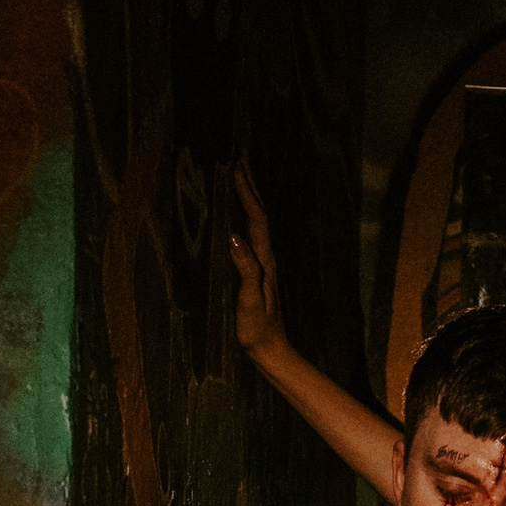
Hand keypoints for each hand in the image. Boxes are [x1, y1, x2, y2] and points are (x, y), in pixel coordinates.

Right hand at [228, 157, 286, 359]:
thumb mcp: (249, 300)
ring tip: (241, 175)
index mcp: (264, 259)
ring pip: (257, 220)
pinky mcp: (258, 270)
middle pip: (260, 212)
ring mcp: (263, 263)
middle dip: (251, 184)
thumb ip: (245, 269)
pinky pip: (252, 232)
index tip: (237, 165)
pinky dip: (246, 215)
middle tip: (241, 156)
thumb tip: (234, 237)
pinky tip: (240, 214)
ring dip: (250, 196)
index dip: (247, 191)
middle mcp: (266, 256)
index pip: (255, 217)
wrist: (271, 349)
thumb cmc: (257, 329)